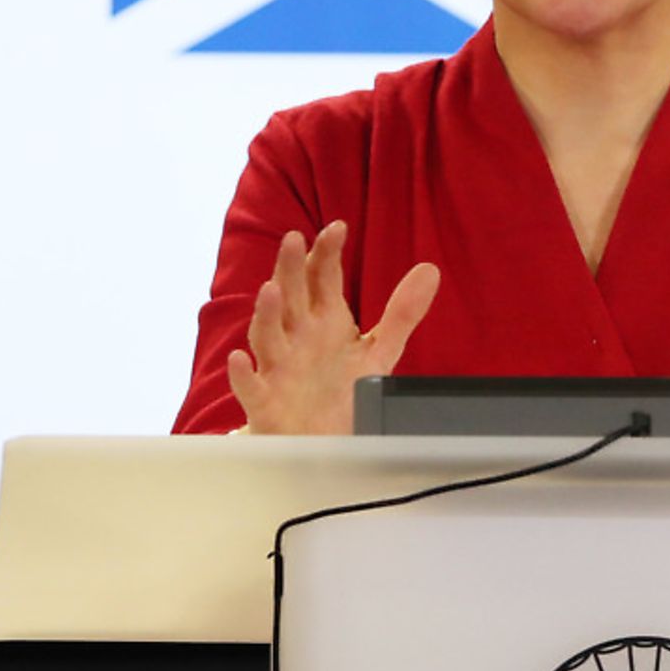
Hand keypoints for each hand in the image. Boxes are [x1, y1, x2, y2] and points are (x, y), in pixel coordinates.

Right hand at [226, 221, 439, 433]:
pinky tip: (240, 360)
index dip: (327, 253)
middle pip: (291, 297)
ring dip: (267, 314)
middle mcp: (297, 338)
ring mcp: (278, 368)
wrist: (322, 443)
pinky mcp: (266, 403)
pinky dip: (243, 375)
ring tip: (271, 289)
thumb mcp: (379, 350)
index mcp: (324, 320)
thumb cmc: (342, 389)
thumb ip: (401, 312)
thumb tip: (429, 269)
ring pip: (267, 336)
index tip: (338, 227)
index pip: (322, 278)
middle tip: (294, 239)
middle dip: (290, 269)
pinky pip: (251, 388)